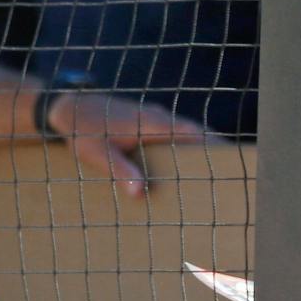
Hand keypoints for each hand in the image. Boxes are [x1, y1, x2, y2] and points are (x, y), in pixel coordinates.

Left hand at [44, 93, 219, 197]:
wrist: (68, 106)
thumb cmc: (83, 129)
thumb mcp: (96, 153)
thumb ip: (119, 170)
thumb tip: (139, 193)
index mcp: (153, 123)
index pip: (194, 132)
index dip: (215, 144)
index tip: (232, 158)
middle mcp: (159, 117)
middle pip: (196, 133)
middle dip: (213, 150)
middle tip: (229, 174)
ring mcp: (155, 118)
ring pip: (186, 133)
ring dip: (199, 149)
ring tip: (211, 175)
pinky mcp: (148, 123)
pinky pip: (174, 134)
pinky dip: (185, 147)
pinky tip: (181, 167)